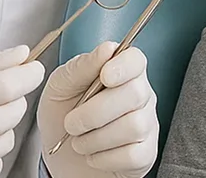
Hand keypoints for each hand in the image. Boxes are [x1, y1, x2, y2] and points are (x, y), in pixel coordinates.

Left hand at [38, 42, 158, 177]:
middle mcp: (140, 96)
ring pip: (134, 126)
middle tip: (71, 123)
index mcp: (121, 72)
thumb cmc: (61, 115)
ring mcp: (146, 125)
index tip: (104, 76)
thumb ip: (81, 67)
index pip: (136, 60)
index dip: (124, 66)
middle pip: (135, 93)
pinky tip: (93, 155)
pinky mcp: (145, 154)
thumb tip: (107, 49)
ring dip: (96, 138)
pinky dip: (104, 158)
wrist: (58, 156)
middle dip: (96, 111)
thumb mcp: (60, 86)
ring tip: (78, 141)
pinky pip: (134, 155)